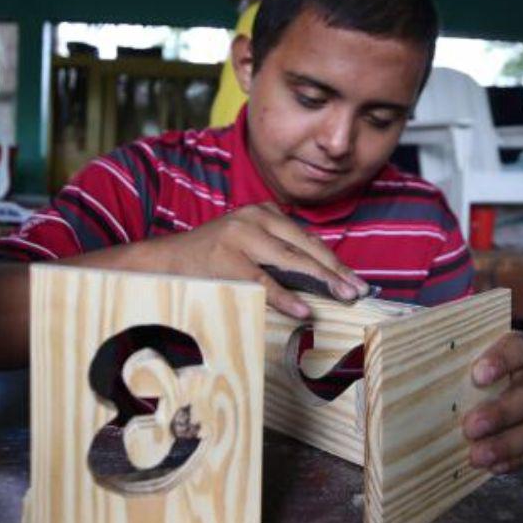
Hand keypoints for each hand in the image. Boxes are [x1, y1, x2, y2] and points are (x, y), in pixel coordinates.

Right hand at [156, 203, 370, 318]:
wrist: (163, 262)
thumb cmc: (210, 259)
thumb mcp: (247, 244)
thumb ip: (278, 251)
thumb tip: (322, 277)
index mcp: (263, 212)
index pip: (307, 238)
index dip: (334, 261)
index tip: (357, 281)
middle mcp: (254, 218)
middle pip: (305, 247)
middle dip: (335, 271)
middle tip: (359, 290)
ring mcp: (240, 238)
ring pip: (291, 260)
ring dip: (321, 280)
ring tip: (343, 296)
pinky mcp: (226, 261)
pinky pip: (263, 282)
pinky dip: (286, 298)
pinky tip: (304, 310)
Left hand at [461, 330, 522, 474]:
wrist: (495, 385)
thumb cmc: (474, 368)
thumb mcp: (467, 355)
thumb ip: (451, 355)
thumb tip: (408, 351)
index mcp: (522, 349)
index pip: (518, 350)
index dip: (501, 361)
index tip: (477, 375)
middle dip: (500, 413)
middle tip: (471, 427)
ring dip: (506, 444)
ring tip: (477, 455)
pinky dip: (514, 460)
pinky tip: (493, 466)